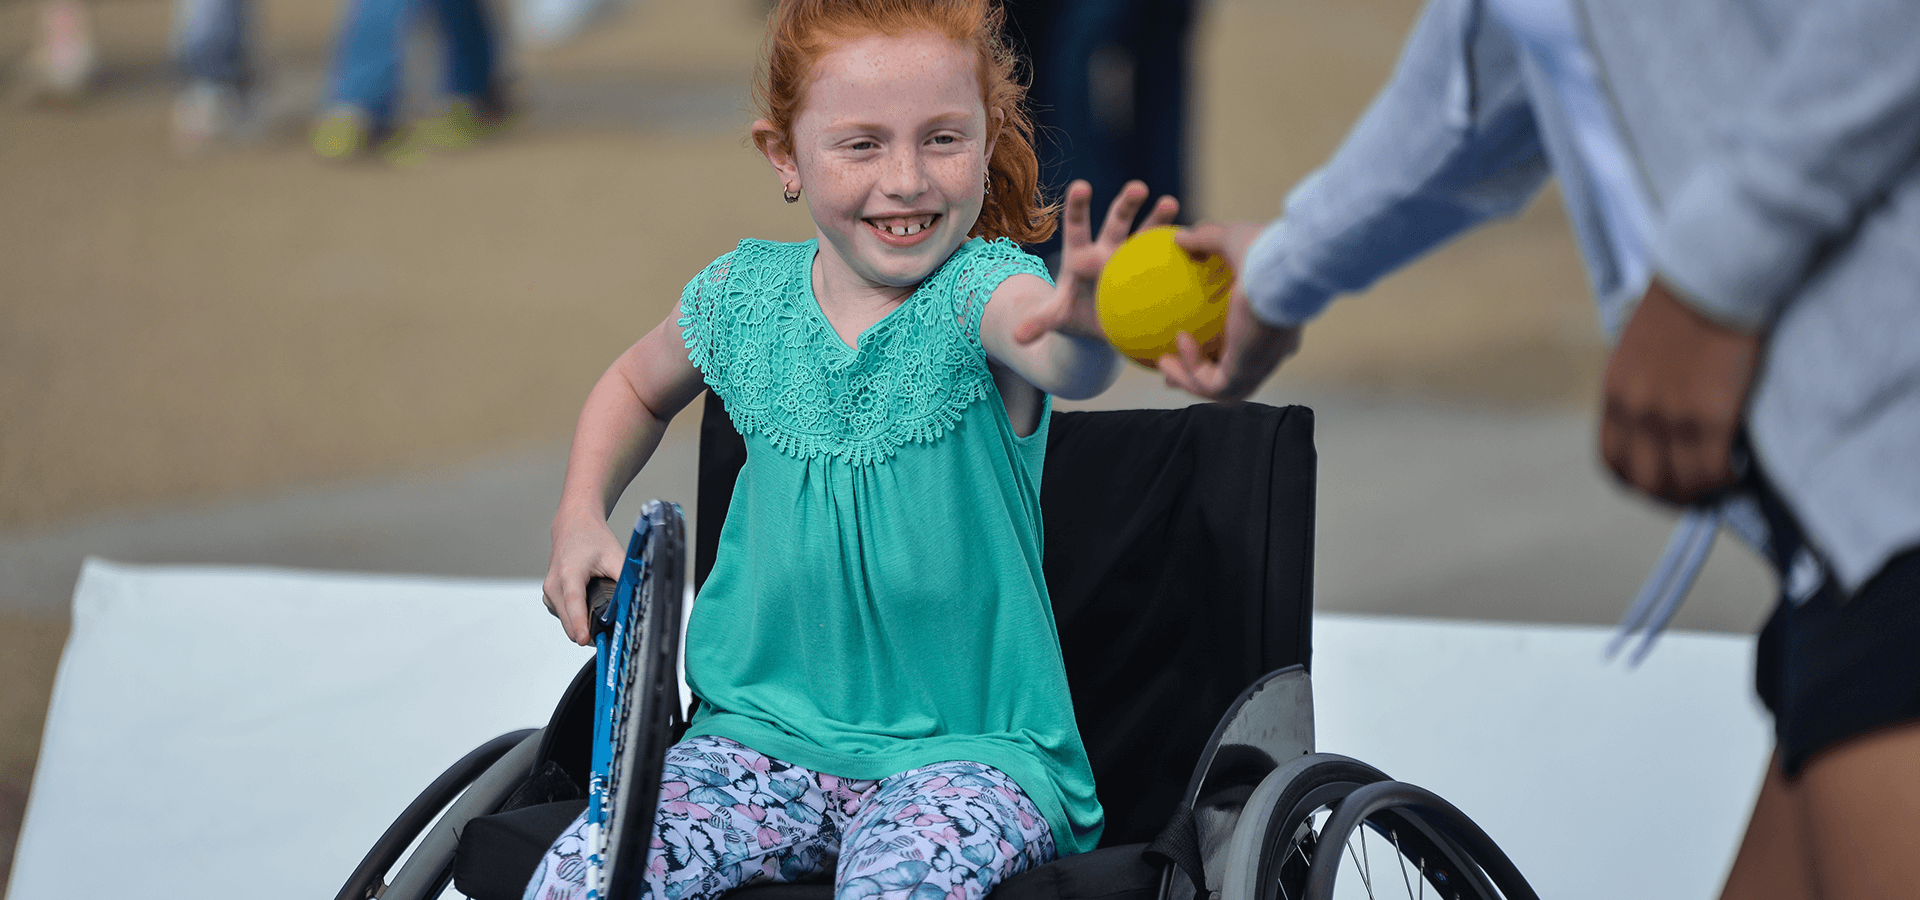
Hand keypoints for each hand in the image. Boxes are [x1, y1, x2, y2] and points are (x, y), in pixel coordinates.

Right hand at [543, 509, 624, 644]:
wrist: (572, 524)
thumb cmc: (592, 538)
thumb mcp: (614, 555)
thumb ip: (624, 577)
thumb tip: (635, 598)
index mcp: (569, 573)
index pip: (574, 603)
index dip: (579, 623)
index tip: (583, 640)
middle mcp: (554, 584)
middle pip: (568, 619)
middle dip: (585, 631)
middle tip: (608, 637)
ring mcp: (548, 591)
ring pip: (564, 620)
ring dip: (579, 625)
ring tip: (600, 621)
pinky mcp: (549, 595)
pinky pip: (562, 614)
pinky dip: (574, 617)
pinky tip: (589, 610)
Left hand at [1013, 179, 1179, 343]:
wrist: (1096, 324)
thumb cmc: (1072, 315)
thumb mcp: (1054, 318)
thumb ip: (1038, 323)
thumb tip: (1016, 338)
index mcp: (1080, 256)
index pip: (1077, 226)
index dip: (1078, 206)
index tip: (1081, 185)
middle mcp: (1108, 250)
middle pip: (1116, 222)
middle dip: (1127, 204)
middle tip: (1138, 187)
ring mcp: (1131, 260)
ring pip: (1146, 235)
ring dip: (1158, 219)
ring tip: (1171, 203)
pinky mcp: (1150, 273)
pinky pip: (1165, 259)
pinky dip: (1179, 251)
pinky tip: (1198, 242)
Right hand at [1159, 221, 1301, 401]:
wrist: (1283, 271)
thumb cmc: (1268, 253)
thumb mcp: (1233, 239)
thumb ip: (1207, 239)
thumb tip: (1182, 237)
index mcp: (1276, 326)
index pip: (1249, 347)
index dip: (1223, 348)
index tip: (1199, 340)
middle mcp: (1272, 352)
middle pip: (1235, 378)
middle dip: (1201, 378)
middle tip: (1173, 368)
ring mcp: (1260, 366)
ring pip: (1223, 392)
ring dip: (1189, 382)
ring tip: (1163, 367)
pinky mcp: (1245, 373)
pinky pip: (1211, 384)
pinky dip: (1191, 369)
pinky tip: (1179, 342)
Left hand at [1600, 279, 1762, 503]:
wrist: (1714, 276)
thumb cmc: (1688, 302)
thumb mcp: (1642, 348)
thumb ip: (1644, 386)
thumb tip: (1661, 417)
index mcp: (1615, 393)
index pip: (1614, 461)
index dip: (1640, 481)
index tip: (1665, 483)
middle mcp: (1635, 411)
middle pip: (1644, 481)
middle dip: (1673, 495)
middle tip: (1703, 491)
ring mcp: (1669, 417)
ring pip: (1680, 483)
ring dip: (1704, 492)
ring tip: (1726, 482)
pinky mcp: (1708, 416)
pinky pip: (1712, 470)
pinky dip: (1727, 479)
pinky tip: (1742, 471)